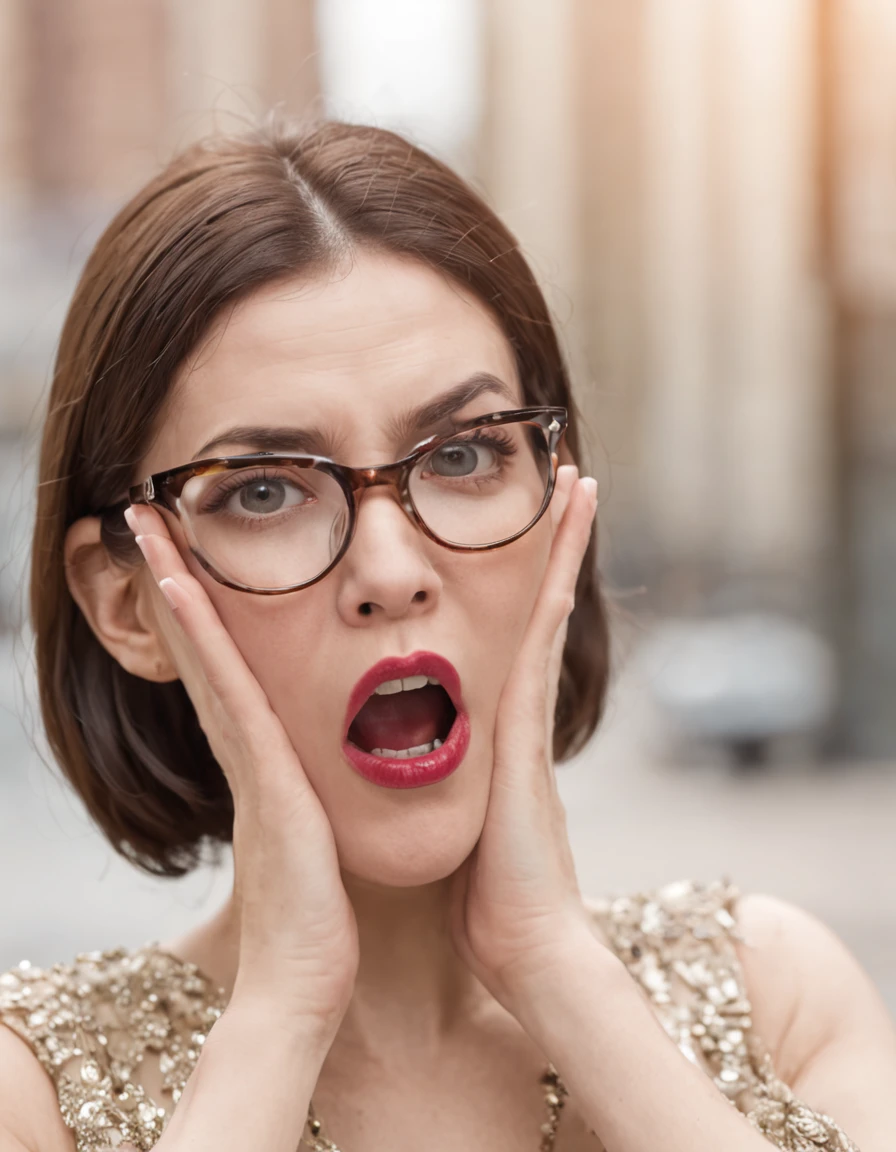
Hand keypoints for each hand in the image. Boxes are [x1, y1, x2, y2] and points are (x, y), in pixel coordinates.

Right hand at [124, 504, 357, 1039]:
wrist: (304, 983)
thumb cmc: (320, 914)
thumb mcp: (317, 831)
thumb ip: (312, 791)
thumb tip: (329, 764)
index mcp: (264, 758)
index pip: (228, 663)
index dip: (203, 607)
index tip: (187, 550)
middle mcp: (244, 749)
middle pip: (203, 646)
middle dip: (175, 578)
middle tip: (148, 515)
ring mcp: (245, 760)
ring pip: (205, 654)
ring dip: (175, 586)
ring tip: (150, 525)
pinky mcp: (259, 776)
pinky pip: (228, 691)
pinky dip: (200, 636)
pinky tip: (180, 585)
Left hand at [449, 467, 602, 1012]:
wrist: (526, 946)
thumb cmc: (484, 901)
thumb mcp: (452, 832)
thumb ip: (441, 798)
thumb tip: (408, 783)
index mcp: (495, 736)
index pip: (506, 645)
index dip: (518, 593)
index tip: (515, 542)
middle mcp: (518, 713)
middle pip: (536, 610)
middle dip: (550, 549)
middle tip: (564, 486)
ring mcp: (530, 713)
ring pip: (546, 605)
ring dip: (562, 543)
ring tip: (574, 483)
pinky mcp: (530, 721)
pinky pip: (543, 629)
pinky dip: (558, 575)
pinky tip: (567, 526)